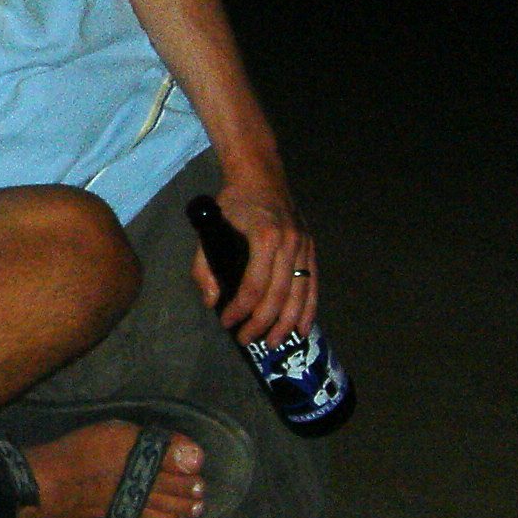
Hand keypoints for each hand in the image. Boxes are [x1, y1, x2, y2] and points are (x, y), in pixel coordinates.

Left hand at [192, 176, 318, 348]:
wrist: (261, 175)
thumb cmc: (233, 202)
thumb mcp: (209, 229)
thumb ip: (204, 267)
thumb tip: (212, 301)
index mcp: (264, 237)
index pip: (254, 285)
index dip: (240, 309)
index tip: (227, 323)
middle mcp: (290, 243)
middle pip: (279, 294)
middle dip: (262, 323)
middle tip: (246, 340)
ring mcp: (304, 245)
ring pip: (300, 294)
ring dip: (287, 323)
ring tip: (274, 343)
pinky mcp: (311, 248)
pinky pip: (312, 284)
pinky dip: (308, 309)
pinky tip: (302, 328)